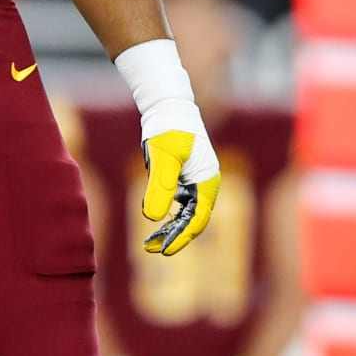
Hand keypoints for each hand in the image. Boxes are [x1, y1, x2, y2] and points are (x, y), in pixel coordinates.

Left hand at [115, 39, 220, 256]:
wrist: (166, 104)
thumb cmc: (167, 128)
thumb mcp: (162, 157)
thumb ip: (159, 187)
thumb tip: (151, 218)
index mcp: (207, 181)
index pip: (197, 220)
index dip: (182, 237)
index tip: (164, 251)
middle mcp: (205, 184)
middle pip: (192, 221)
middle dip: (174, 237)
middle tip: (151, 250)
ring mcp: (195, 181)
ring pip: (185, 214)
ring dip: (169, 229)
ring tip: (148, 244)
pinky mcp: (184, 176)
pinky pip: (178, 203)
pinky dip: (166, 214)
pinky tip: (152, 221)